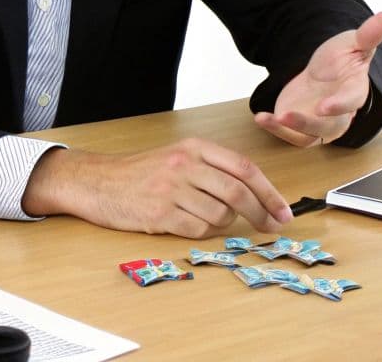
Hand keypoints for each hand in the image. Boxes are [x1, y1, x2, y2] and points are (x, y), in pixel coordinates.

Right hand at [20, 139, 291, 237]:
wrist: (98, 182)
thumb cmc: (142, 172)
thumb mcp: (180, 157)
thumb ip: (214, 170)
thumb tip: (257, 195)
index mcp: (195, 147)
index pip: (245, 168)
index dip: (270, 192)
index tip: (283, 211)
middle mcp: (186, 165)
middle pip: (238, 194)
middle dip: (261, 214)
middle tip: (272, 227)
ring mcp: (172, 189)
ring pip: (219, 216)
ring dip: (223, 225)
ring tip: (206, 219)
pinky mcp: (159, 214)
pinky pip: (197, 230)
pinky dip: (202, 233)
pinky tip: (189, 225)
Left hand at [254, 11, 381, 147]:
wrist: (320, 72)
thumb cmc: (340, 60)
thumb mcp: (352, 43)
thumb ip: (368, 34)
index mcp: (354, 92)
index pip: (350, 102)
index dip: (339, 105)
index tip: (324, 106)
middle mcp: (339, 114)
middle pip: (328, 126)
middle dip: (307, 123)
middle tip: (288, 116)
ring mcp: (320, 124)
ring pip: (308, 135)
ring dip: (289, 129)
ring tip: (273, 118)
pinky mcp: (301, 129)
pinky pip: (289, 135)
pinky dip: (275, 129)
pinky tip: (261, 118)